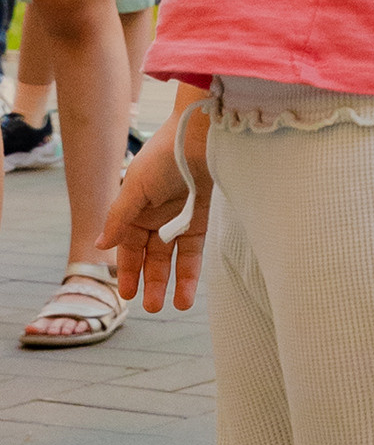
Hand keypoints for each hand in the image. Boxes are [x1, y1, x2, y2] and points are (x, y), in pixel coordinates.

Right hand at [107, 110, 210, 314]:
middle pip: (149, 255)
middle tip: (150, 307)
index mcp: (133, 206)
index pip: (126, 245)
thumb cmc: (164, 156)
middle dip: (148, 280)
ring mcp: (178, 217)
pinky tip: (187, 295)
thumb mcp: (136, 188)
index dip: (126, 269)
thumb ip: (119, 217)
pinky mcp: (200, 219)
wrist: (201, 136)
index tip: (126, 294)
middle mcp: (154, 215)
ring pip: (171, 257)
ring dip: (170, 281)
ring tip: (170, 307)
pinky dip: (190, 272)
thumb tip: (99, 244)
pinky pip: (193, 251)